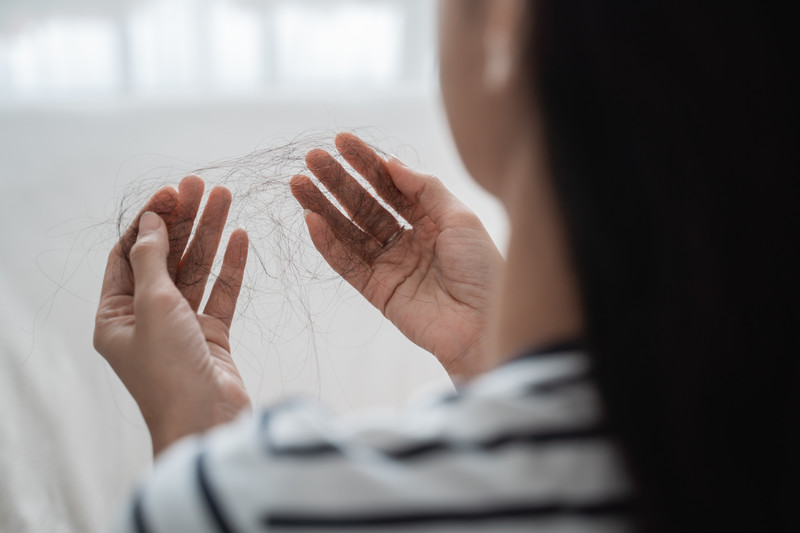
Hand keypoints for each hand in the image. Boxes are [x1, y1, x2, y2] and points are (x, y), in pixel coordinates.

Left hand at [94, 176, 249, 455]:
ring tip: (226, 198)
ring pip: (196, 271)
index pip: (129, 255)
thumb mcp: (153, 306)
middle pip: (165, 258)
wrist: (206, 422)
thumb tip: (149, 221)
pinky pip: (221, 293)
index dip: (148, 221)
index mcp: (116, 316)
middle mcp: (146, 318)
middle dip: (183, 221)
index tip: (171, 193)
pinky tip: (240, 237)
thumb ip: (153, 259)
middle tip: (202, 185)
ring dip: (210, 235)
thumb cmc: (169, 369)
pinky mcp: (212, 336)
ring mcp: (181, 327)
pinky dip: (231, 266)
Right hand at [291, 133, 503, 377]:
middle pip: (366, 205)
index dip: (367, 163)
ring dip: (324, 208)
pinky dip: (328, 244)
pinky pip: (348, 264)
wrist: (486, 324)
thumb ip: (425, 189)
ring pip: (350, 232)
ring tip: (298, 184)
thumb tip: (391, 163)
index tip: (341, 141)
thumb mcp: (461, 218)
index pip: (391, 186)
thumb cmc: (483, 270)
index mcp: (431, 221)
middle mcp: (409, 241)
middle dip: (339, 181)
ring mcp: (392, 266)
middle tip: (312, 158)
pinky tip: (311, 220)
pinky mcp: (378, 292)